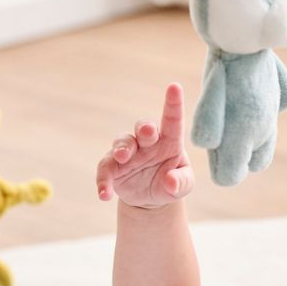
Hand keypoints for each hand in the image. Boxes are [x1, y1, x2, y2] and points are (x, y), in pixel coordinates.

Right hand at [97, 82, 194, 208]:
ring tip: (121, 157)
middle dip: (144, 127)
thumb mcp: (183, 185)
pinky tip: (104, 194)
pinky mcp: (113, 167)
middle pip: (144, 127)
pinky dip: (103, 181)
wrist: (152, 198)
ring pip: (122, 143)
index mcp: (169, 141)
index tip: (175, 87)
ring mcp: (128, 153)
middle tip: (148, 131)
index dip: (173, 103)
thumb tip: (170, 181)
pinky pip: (105, 170)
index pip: (172, 120)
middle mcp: (147, 142)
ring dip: (121, 148)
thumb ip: (181, 182)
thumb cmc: (172, 182)